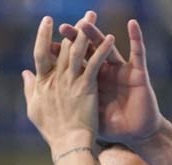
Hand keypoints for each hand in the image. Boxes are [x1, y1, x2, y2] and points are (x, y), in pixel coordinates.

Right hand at [23, 16, 115, 154]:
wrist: (68, 144)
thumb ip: (30, 88)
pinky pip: (94, 63)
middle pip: (62, 47)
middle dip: (72, 28)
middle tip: (82, 15)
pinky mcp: (86, 87)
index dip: (43, 35)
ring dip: (85, 31)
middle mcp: (55, 78)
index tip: (47, 20)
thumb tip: (25, 72)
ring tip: (92, 17)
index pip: (40, 53)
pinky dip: (102, 49)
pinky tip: (110, 37)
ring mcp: (70, 81)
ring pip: (76, 50)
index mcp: (42, 82)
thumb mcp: (34, 108)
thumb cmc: (52, 130)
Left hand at [59, 13, 164, 144]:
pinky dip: (137, 38)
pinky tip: (132, 24)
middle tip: (64, 28)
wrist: (135, 135)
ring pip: (107, 48)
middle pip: (87, 51)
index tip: (49, 45)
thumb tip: (33, 84)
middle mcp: (103, 72)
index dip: (62, 53)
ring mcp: (120, 70)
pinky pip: (138, 53)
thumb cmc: (111, 126)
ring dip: (97, 35)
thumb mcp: (82, 114)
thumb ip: (58, 98)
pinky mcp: (137, 73)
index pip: (72, 63)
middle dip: (76, 38)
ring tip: (87, 22)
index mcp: (89, 81)